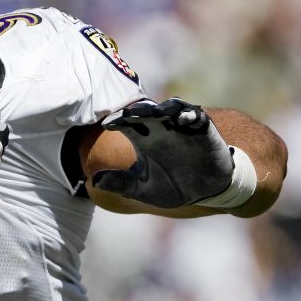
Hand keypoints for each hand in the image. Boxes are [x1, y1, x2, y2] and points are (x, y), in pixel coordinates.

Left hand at [92, 97, 233, 207]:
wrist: (205, 192)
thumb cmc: (172, 186)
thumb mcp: (143, 189)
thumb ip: (121, 184)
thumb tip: (95, 182)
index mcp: (143, 139)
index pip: (126, 123)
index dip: (117, 121)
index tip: (106, 125)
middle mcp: (160, 129)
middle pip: (147, 111)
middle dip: (138, 110)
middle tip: (128, 113)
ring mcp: (182, 127)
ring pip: (171, 108)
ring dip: (164, 108)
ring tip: (156, 113)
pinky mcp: (203, 130)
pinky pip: (197, 116)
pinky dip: (190, 115)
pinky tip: (183, 120)